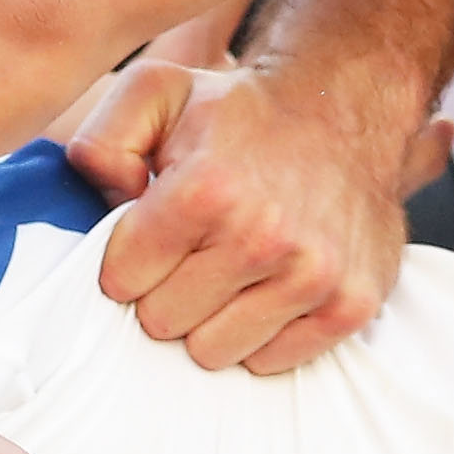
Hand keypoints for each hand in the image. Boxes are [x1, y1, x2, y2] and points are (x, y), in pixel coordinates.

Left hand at [62, 58, 453, 375]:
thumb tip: (103, 199)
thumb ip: (102, 141)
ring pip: (213, 352)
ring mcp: (313, 276)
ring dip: (213, 317)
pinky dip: (263, 332)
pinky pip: (273, 361)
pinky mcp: (351, 304)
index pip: (122, 280)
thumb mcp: (155, 92)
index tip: (153, 237)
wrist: (348, 107)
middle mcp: (263, 238)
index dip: (129, 259)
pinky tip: (270, 285)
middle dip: (166, 289)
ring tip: (232, 269)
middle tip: (194, 252)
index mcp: (207, 189)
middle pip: (163, 322)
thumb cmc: (242, 111)